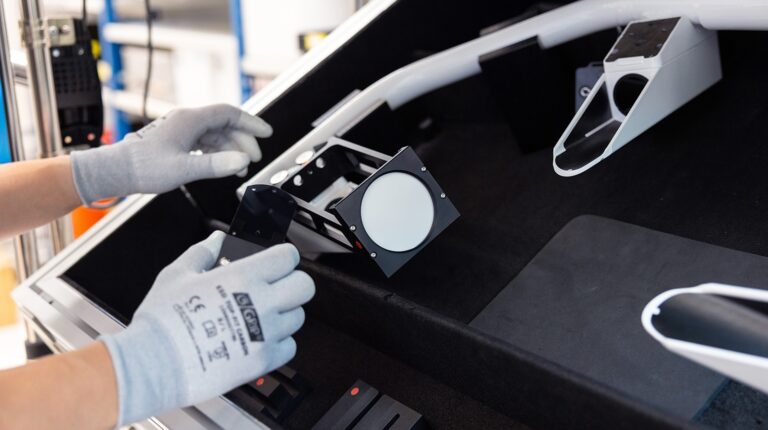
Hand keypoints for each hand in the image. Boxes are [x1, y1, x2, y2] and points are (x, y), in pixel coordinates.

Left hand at [70, 104, 271, 203]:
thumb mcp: (183, 169)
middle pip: (224, 124)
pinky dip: (217, 152)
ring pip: (215, 134)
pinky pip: (204, 141)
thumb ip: (215, 165)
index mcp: (189, 120)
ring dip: (230, 148)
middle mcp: (186, 121)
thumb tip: (241, 161)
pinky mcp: (175, 141)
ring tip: (239, 167)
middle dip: (243, 140)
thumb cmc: (143, 168)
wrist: (116, 171)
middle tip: (253, 158)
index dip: (250, 123)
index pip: (229, 113)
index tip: (266, 133)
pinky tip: (220, 164)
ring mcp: (180, 130)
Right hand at [100, 232, 313, 425]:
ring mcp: (265, 333)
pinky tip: (259, 338)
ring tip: (261, 316)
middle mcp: (261, 303)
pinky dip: (279, 343)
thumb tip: (216, 240)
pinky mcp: (263, 360)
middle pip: (305, 286)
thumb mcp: (177, 274)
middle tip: (276, 287)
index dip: (282, 257)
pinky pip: (289, 347)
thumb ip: (203, 253)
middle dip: (293, 283)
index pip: (288, 257)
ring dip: (285, 314)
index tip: (275, 262)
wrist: (154, 364)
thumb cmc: (163, 321)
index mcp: (243, 277)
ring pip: (298, 317)